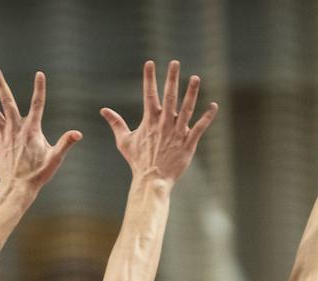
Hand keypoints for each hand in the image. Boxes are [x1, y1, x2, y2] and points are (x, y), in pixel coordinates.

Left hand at [0, 68, 81, 188]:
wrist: (18, 188)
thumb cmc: (39, 174)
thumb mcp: (55, 159)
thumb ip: (66, 143)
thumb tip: (78, 133)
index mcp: (31, 130)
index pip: (37, 104)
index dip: (39, 88)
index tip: (39, 74)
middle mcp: (15, 129)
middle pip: (6, 102)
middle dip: (0, 85)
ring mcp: (4, 137)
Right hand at [100, 60, 217, 183]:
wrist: (152, 180)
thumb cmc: (138, 161)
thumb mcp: (124, 141)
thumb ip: (116, 123)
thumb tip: (103, 110)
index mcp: (150, 121)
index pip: (149, 94)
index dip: (149, 78)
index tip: (149, 63)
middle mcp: (164, 123)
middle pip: (169, 96)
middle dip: (171, 78)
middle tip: (175, 62)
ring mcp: (177, 133)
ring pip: (186, 109)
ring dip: (191, 93)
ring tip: (195, 78)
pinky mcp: (188, 144)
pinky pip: (200, 128)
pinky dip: (207, 117)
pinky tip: (213, 106)